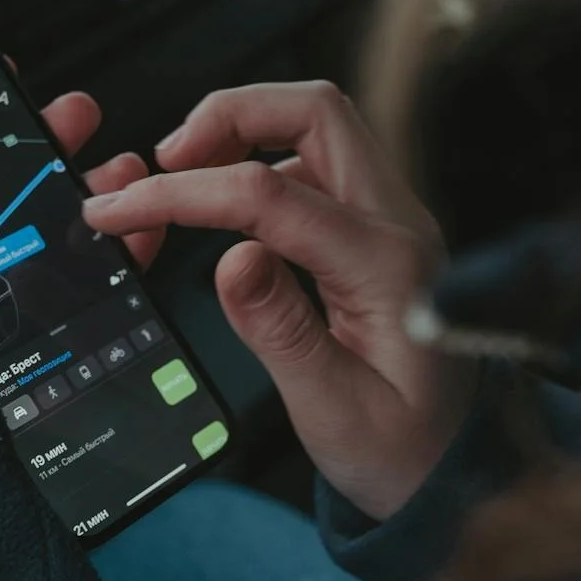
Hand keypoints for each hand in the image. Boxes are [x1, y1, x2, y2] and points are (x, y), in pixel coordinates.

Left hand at [0, 91, 161, 393]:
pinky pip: (101, 295)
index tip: (9, 99)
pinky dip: (126, 257)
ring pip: (68, 242)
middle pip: (19, 209)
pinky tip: (138, 234)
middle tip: (77, 119)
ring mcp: (22, 328)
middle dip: (52, 154)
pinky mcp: (66, 357)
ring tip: (123, 171)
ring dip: (101, 196)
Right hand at [82, 81, 473, 520]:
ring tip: (182, 177)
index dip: (184, 192)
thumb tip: (230, 260)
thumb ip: (282, 332)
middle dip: (228, 116)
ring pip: (316, 127)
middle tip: (163, 161)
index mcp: (389, 268)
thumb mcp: (334, 411)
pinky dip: (259, 165)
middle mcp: (399, 226)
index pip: (270, 194)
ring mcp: (391, 221)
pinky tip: (224, 207)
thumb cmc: (404, 449)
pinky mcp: (375, 231)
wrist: (456, 468)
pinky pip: (316, 167)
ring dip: (243, 132)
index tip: (124, 209)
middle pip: (315, 112)